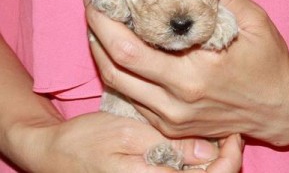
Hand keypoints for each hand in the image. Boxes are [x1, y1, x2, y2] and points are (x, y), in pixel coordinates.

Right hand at [7, 112, 241, 171]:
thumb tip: (208, 152)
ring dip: (214, 160)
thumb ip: (167, 148)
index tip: (233, 133)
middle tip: (230, 130)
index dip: (229, 160)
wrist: (54, 152)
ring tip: (219, 132)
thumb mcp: (126, 136)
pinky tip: (199, 141)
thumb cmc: (86, 142)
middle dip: (226, 159)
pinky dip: (197, 160)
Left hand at [86, 0, 288, 146]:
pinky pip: (132, 101)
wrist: (280, 107)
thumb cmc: (269, 64)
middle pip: (114, 67)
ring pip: (118, 86)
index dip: (105, 21)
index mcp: (194, 73)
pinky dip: (120, 75)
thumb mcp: (255, 22)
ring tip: (100, 28)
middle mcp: (177, 101)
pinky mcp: (173, 127)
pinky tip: (119, 55)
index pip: (130, 48)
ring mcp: (173, 118)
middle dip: (95, 33)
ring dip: (102, 54)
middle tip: (94, 7)